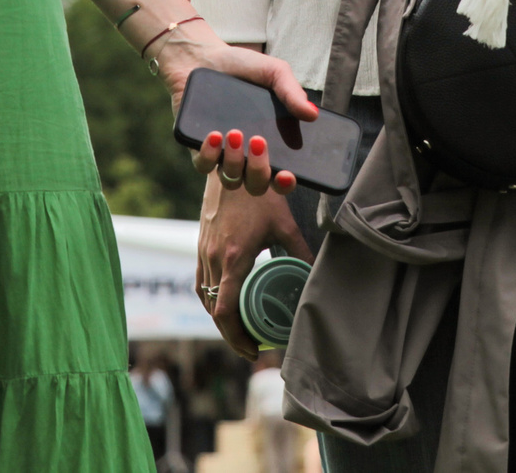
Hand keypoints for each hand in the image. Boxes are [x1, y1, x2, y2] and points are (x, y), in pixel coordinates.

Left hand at [157, 35, 311, 197]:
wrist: (203, 55)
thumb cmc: (243, 67)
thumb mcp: (273, 73)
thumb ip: (292, 93)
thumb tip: (313, 114)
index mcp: (272, 144)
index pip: (281, 177)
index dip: (285, 184)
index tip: (287, 174)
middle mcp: (248, 157)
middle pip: (257, 185)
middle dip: (259, 171)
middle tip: (259, 141)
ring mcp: (222, 155)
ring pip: (231, 179)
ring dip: (235, 162)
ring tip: (236, 133)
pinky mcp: (198, 148)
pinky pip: (203, 166)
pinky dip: (209, 154)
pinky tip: (215, 135)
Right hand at [196, 171, 312, 357]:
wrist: (229, 166)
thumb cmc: (258, 194)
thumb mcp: (284, 225)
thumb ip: (300, 252)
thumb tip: (315, 275)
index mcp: (234, 259)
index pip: (226, 313)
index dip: (237, 339)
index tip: (253, 350)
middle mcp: (214, 259)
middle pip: (215, 312)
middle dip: (232, 335)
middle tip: (252, 346)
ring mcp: (203, 253)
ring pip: (206, 298)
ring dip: (220, 320)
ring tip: (240, 331)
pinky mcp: (200, 246)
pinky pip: (201, 282)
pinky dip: (211, 300)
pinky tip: (224, 303)